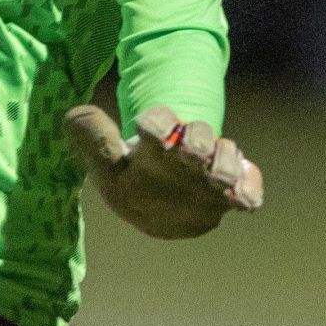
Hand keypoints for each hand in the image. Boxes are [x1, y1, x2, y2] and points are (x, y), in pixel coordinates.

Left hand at [66, 104, 262, 240]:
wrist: (160, 208)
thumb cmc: (131, 180)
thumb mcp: (104, 163)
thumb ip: (90, 139)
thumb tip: (76, 117)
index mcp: (156, 141)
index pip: (156, 122)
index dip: (153, 122)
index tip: (148, 129)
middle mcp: (188, 152)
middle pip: (198, 136)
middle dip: (197, 140)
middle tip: (189, 150)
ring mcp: (211, 172)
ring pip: (225, 158)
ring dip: (223, 164)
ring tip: (217, 177)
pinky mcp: (230, 194)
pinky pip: (248, 189)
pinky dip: (249, 190)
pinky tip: (242, 200)